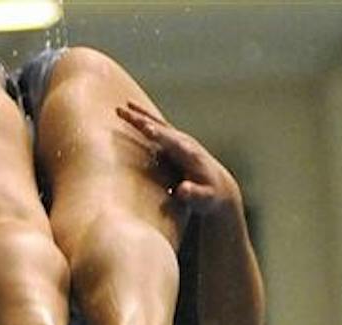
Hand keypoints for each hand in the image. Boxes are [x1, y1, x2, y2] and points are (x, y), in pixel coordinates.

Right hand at [116, 100, 241, 216]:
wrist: (219, 187)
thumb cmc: (210, 196)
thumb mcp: (205, 199)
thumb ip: (194, 194)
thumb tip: (182, 191)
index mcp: (190, 154)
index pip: (172, 142)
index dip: (159, 135)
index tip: (146, 129)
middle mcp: (184, 142)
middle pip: (160, 127)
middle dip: (142, 120)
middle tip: (123, 112)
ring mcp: (179, 140)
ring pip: (157, 123)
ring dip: (139, 115)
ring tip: (122, 107)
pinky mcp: (174, 143)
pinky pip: (157, 127)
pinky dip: (144, 119)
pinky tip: (132, 113)